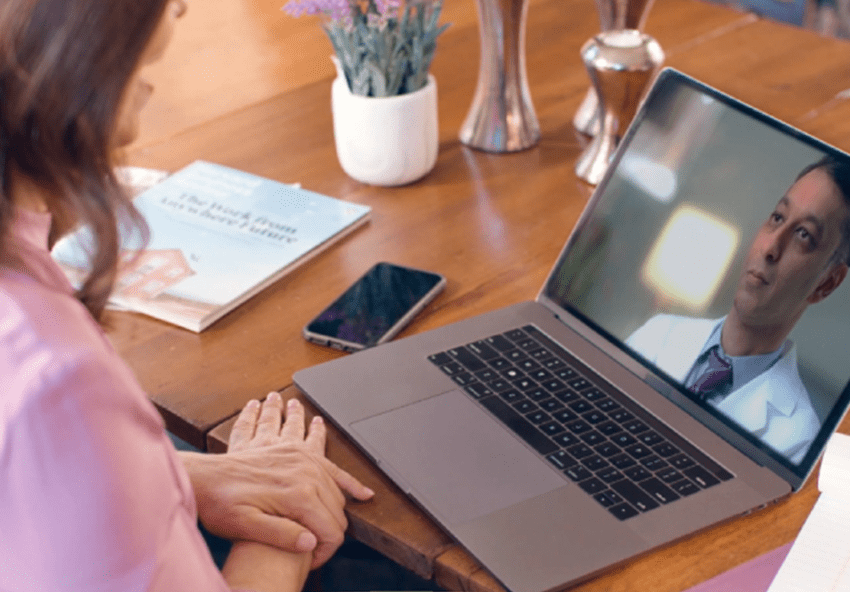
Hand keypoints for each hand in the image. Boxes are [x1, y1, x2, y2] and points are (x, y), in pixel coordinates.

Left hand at [183, 392, 373, 568]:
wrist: (202, 477)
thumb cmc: (220, 504)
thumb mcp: (246, 527)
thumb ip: (280, 535)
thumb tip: (310, 543)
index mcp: (297, 494)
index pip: (330, 530)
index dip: (326, 550)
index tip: (313, 559)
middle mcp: (304, 472)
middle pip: (336, 506)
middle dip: (332, 528)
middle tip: (319, 545)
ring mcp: (300, 458)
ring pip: (334, 479)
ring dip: (347, 490)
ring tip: (360, 496)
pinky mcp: (291, 450)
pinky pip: (321, 454)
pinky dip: (331, 456)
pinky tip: (335, 451)